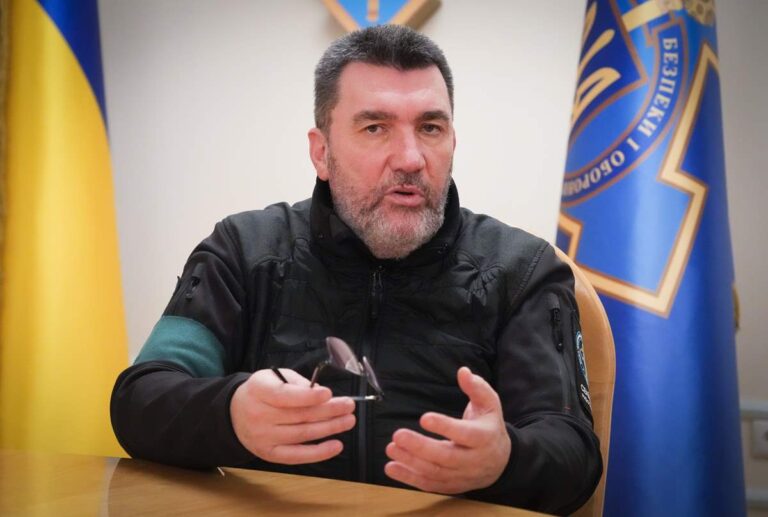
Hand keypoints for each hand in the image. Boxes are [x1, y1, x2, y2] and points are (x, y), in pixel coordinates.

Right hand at [230, 368, 355, 464]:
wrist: (235, 413)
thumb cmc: (262, 391)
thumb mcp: (274, 376)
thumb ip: (297, 383)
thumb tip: (322, 395)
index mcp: (259, 391)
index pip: (284, 396)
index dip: (308, 396)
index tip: (329, 394)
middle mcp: (259, 415)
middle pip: (299, 416)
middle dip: (328, 411)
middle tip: (349, 406)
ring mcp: (264, 437)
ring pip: (302, 434)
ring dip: (330, 428)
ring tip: (348, 420)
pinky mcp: (269, 454)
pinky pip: (297, 455)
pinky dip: (319, 452)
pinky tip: (336, 445)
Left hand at [384, 366, 510, 493]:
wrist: (500, 461)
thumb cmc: (489, 426)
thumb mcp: (489, 404)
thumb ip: (476, 387)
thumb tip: (463, 372)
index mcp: (484, 437)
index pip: (464, 433)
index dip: (445, 427)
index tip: (424, 418)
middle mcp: (474, 460)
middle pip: (446, 457)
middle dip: (420, 447)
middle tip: (398, 435)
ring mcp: (462, 476)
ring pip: (435, 473)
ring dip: (410, 462)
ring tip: (391, 448)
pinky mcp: (451, 486)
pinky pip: (429, 485)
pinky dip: (409, 478)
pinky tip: (392, 467)